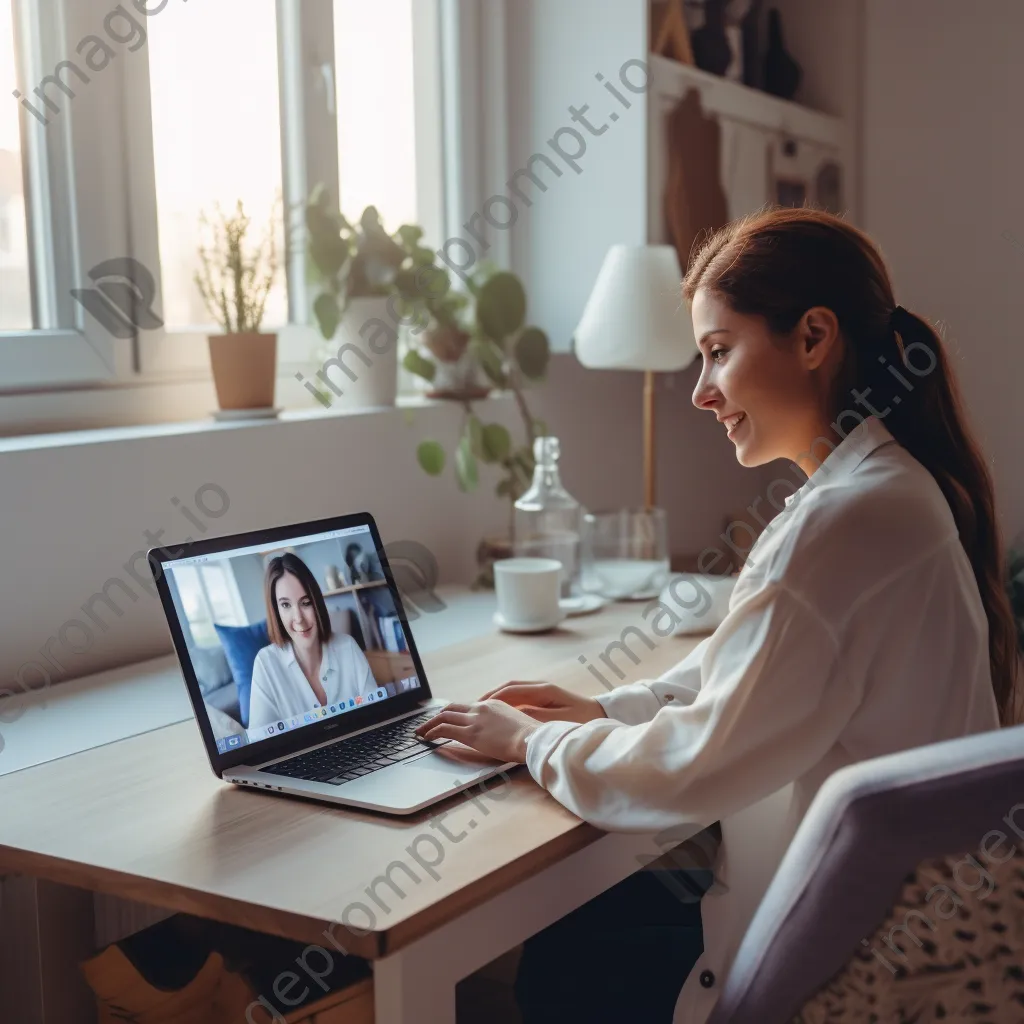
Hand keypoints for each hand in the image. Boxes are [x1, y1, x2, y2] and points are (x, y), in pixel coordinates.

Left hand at [414, 700, 540, 762]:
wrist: (532, 739)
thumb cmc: (529, 737)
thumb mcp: (515, 724)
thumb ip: (502, 724)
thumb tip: (498, 733)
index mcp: (492, 704)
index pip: (466, 706)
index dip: (452, 713)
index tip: (445, 719)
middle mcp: (480, 708)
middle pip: (451, 708)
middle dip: (436, 716)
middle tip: (426, 724)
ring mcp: (474, 720)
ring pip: (444, 717)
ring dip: (429, 724)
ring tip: (420, 732)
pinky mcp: (470, 733)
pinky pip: (445, 730)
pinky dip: (432, 732)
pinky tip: (426, 738)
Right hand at [477, 681, 607, 724]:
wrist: (601, 716)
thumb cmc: (583, 720)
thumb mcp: (559, 721)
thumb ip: (537, 718)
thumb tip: (515, 716)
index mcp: (543, 690)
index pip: (511, 690)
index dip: (493, 698)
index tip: (478, 706)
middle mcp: (540, 687)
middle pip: (509, 688)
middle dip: (490, 696)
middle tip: (473, 707)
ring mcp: (542, 691)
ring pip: (513, 692)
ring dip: (497, 699)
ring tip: (481, 709)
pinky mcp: (544, 698)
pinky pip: (520, 698)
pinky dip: (506, 703)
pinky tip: (499, 713)